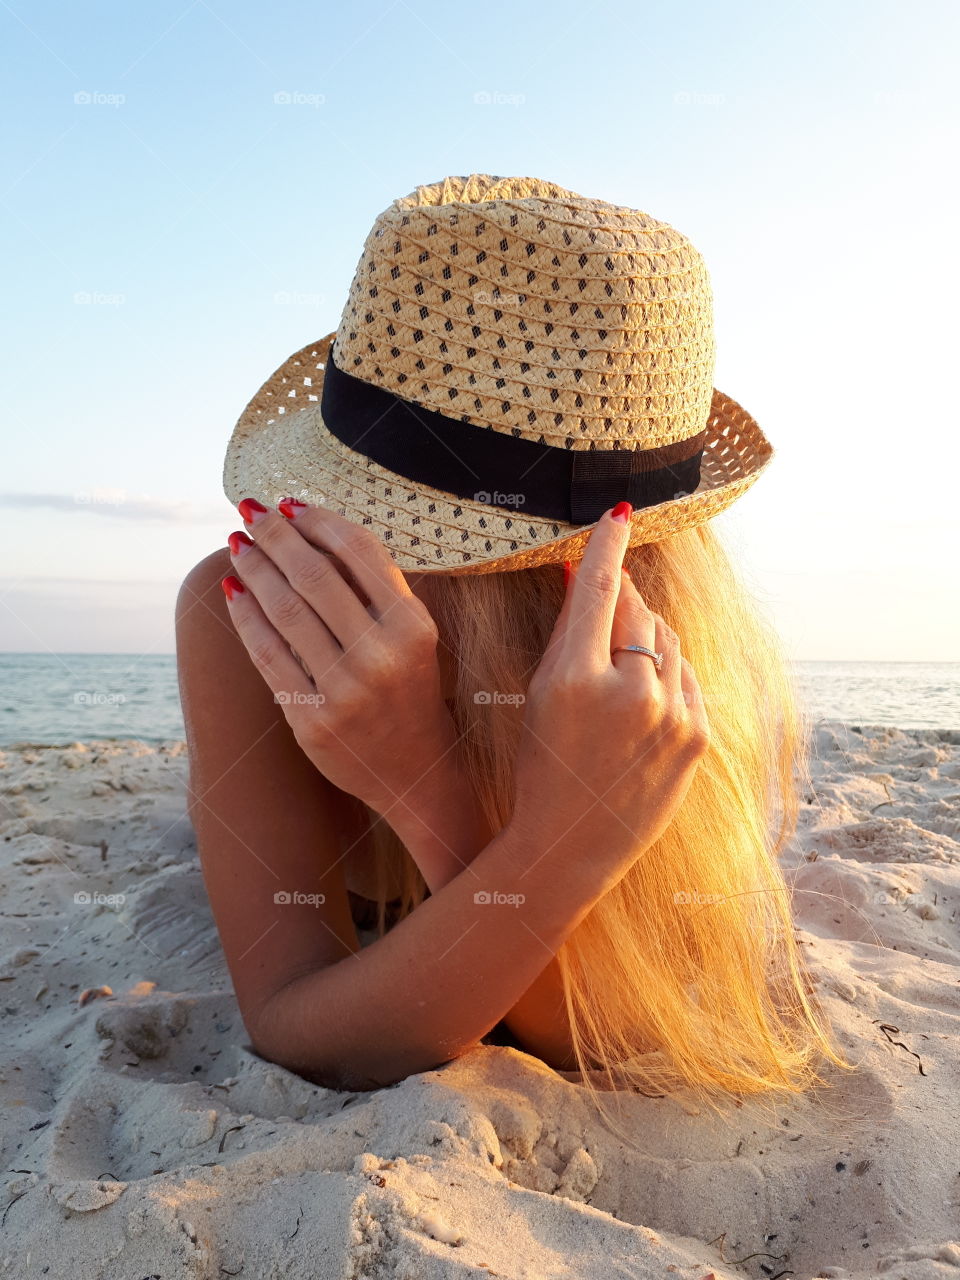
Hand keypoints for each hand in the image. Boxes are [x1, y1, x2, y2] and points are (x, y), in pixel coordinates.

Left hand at [220, 499, 459, 820]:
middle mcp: (381, 655)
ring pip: (285, 610)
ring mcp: (345, 689)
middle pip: (315, 575)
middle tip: (250, 511)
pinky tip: (233, 592)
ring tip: (237, 545)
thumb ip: (375, 589)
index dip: (318, 520)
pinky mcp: (312, 719)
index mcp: (412, 625)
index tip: (290, 503)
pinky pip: (267, 655)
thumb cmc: (408, 689)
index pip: (359, 552)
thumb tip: (312, 530)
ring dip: (254, 568)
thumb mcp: (412, 636)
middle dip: (275, 535)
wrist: (415, 770)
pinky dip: (245, 617)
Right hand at [511, 503, 710, 882]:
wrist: (573, 842)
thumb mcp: (541, 694)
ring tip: (617, 673)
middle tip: (606, 600)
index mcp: (576, 680)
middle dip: (622, 599)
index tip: (619, 514)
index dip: (610, 543)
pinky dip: (667, 672)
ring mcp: (671, 716)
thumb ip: (569, 631)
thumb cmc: (544, 765)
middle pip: (637, 610)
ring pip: (666, 640)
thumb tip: (588, 572)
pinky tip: (642, 697)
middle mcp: (630, 693)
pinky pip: (686, 675)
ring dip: (644, 638)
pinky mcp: (698, 736)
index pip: (601, 588)